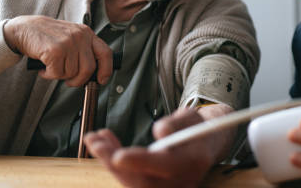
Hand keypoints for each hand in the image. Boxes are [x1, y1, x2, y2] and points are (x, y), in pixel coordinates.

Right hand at [3, 15, 111, 85]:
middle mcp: (80, 36)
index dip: (106, 69)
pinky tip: (44, 67)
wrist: (24, 28)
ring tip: (52, 66)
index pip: (105, 53)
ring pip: (72, 73)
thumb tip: (94, 73)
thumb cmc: (48, 36)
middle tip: (69, 81)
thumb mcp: (71, 37)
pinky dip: (49, 75)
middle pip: (89, 68)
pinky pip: (57, 74)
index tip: (102, 80)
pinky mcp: (55, 51)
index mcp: (87, 33)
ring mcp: (68, 43)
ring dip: (60, 75)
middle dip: (79, 80)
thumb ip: (83, 50)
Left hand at [85, 104, 235, 187]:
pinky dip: (113, 163)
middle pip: (143, 181)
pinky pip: (131, 180)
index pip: (166, 166)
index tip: (118, 155)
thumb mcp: (191, 118)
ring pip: (132, 183)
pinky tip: (104, 144)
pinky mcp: (155, 187)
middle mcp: (181, 182)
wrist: (206, 145)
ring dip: (108, 161)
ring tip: (94, 138)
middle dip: (113, 162)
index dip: (141, 162)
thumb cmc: (197, 127)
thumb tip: (160, 132)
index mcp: (193, 162)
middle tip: (95, 141)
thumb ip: (176, 123)